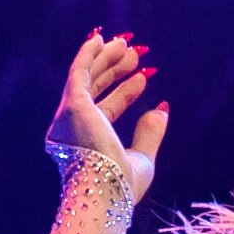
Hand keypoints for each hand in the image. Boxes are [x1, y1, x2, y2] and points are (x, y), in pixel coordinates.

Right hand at [50, 30, 167, 198]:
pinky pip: (79, 73)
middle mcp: (73, 129)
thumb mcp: (143, 157)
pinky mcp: (73, 105)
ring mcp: (70, 116)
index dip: (125, 92)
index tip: (144, 77)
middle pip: (95, 90)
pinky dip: (88, 55)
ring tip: (125, 44)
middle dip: (114, 70)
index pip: (107, 110)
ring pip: (87, 78)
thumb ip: (150, 133)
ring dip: (106, 59)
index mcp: (87, 143)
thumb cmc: (121, 186)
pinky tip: (99, 39)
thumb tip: (163, 107)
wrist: (105, 193)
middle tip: (134, 54)